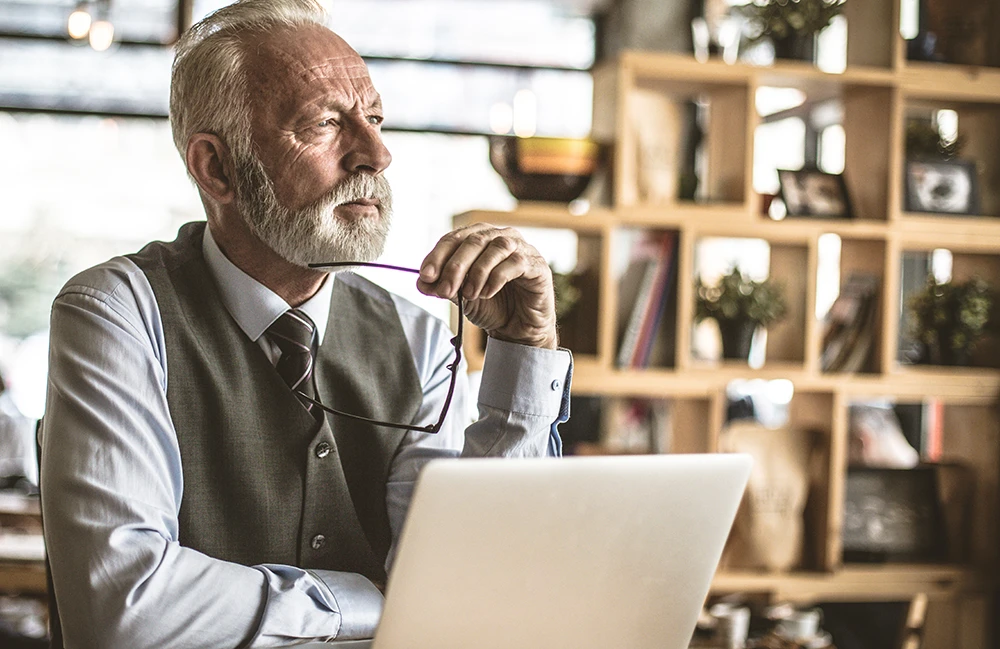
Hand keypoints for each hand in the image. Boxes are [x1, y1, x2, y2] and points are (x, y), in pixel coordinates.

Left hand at [418, 223, 557, 349]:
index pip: (455, 238)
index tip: (426, 276)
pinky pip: (515, 263)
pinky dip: (496, 278)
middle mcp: (501, 237)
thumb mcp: (461, 296)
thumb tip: (422, 282)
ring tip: (470, 294)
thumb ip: (442, 286)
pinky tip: (487, 293)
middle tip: (444, 290)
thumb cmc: (492, 305)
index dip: (438, 255)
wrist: (518, 328)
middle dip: (455, 266)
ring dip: (478, 272)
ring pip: (496, 247)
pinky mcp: (537, 265)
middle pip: (474, 240)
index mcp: (480, 239)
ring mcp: (522, 249)